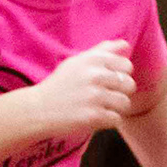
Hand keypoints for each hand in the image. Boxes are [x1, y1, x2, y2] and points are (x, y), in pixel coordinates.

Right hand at [22, 41, 138, 142]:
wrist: (36, 110)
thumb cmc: (59, 85)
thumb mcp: (76, 62)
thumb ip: (101, 51)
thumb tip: (125, 45)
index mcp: (93, 59)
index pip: (127, 65)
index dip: (120, 74)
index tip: (106, 81)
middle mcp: (95, 75)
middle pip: (129, 85)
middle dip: (119, 92)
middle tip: (101, 97)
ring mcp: (95, 96)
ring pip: (125, 103)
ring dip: (114, 109)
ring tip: (98, 108)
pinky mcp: (93, 116)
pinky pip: (116, 119)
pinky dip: (107, 121)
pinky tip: (93, 118)